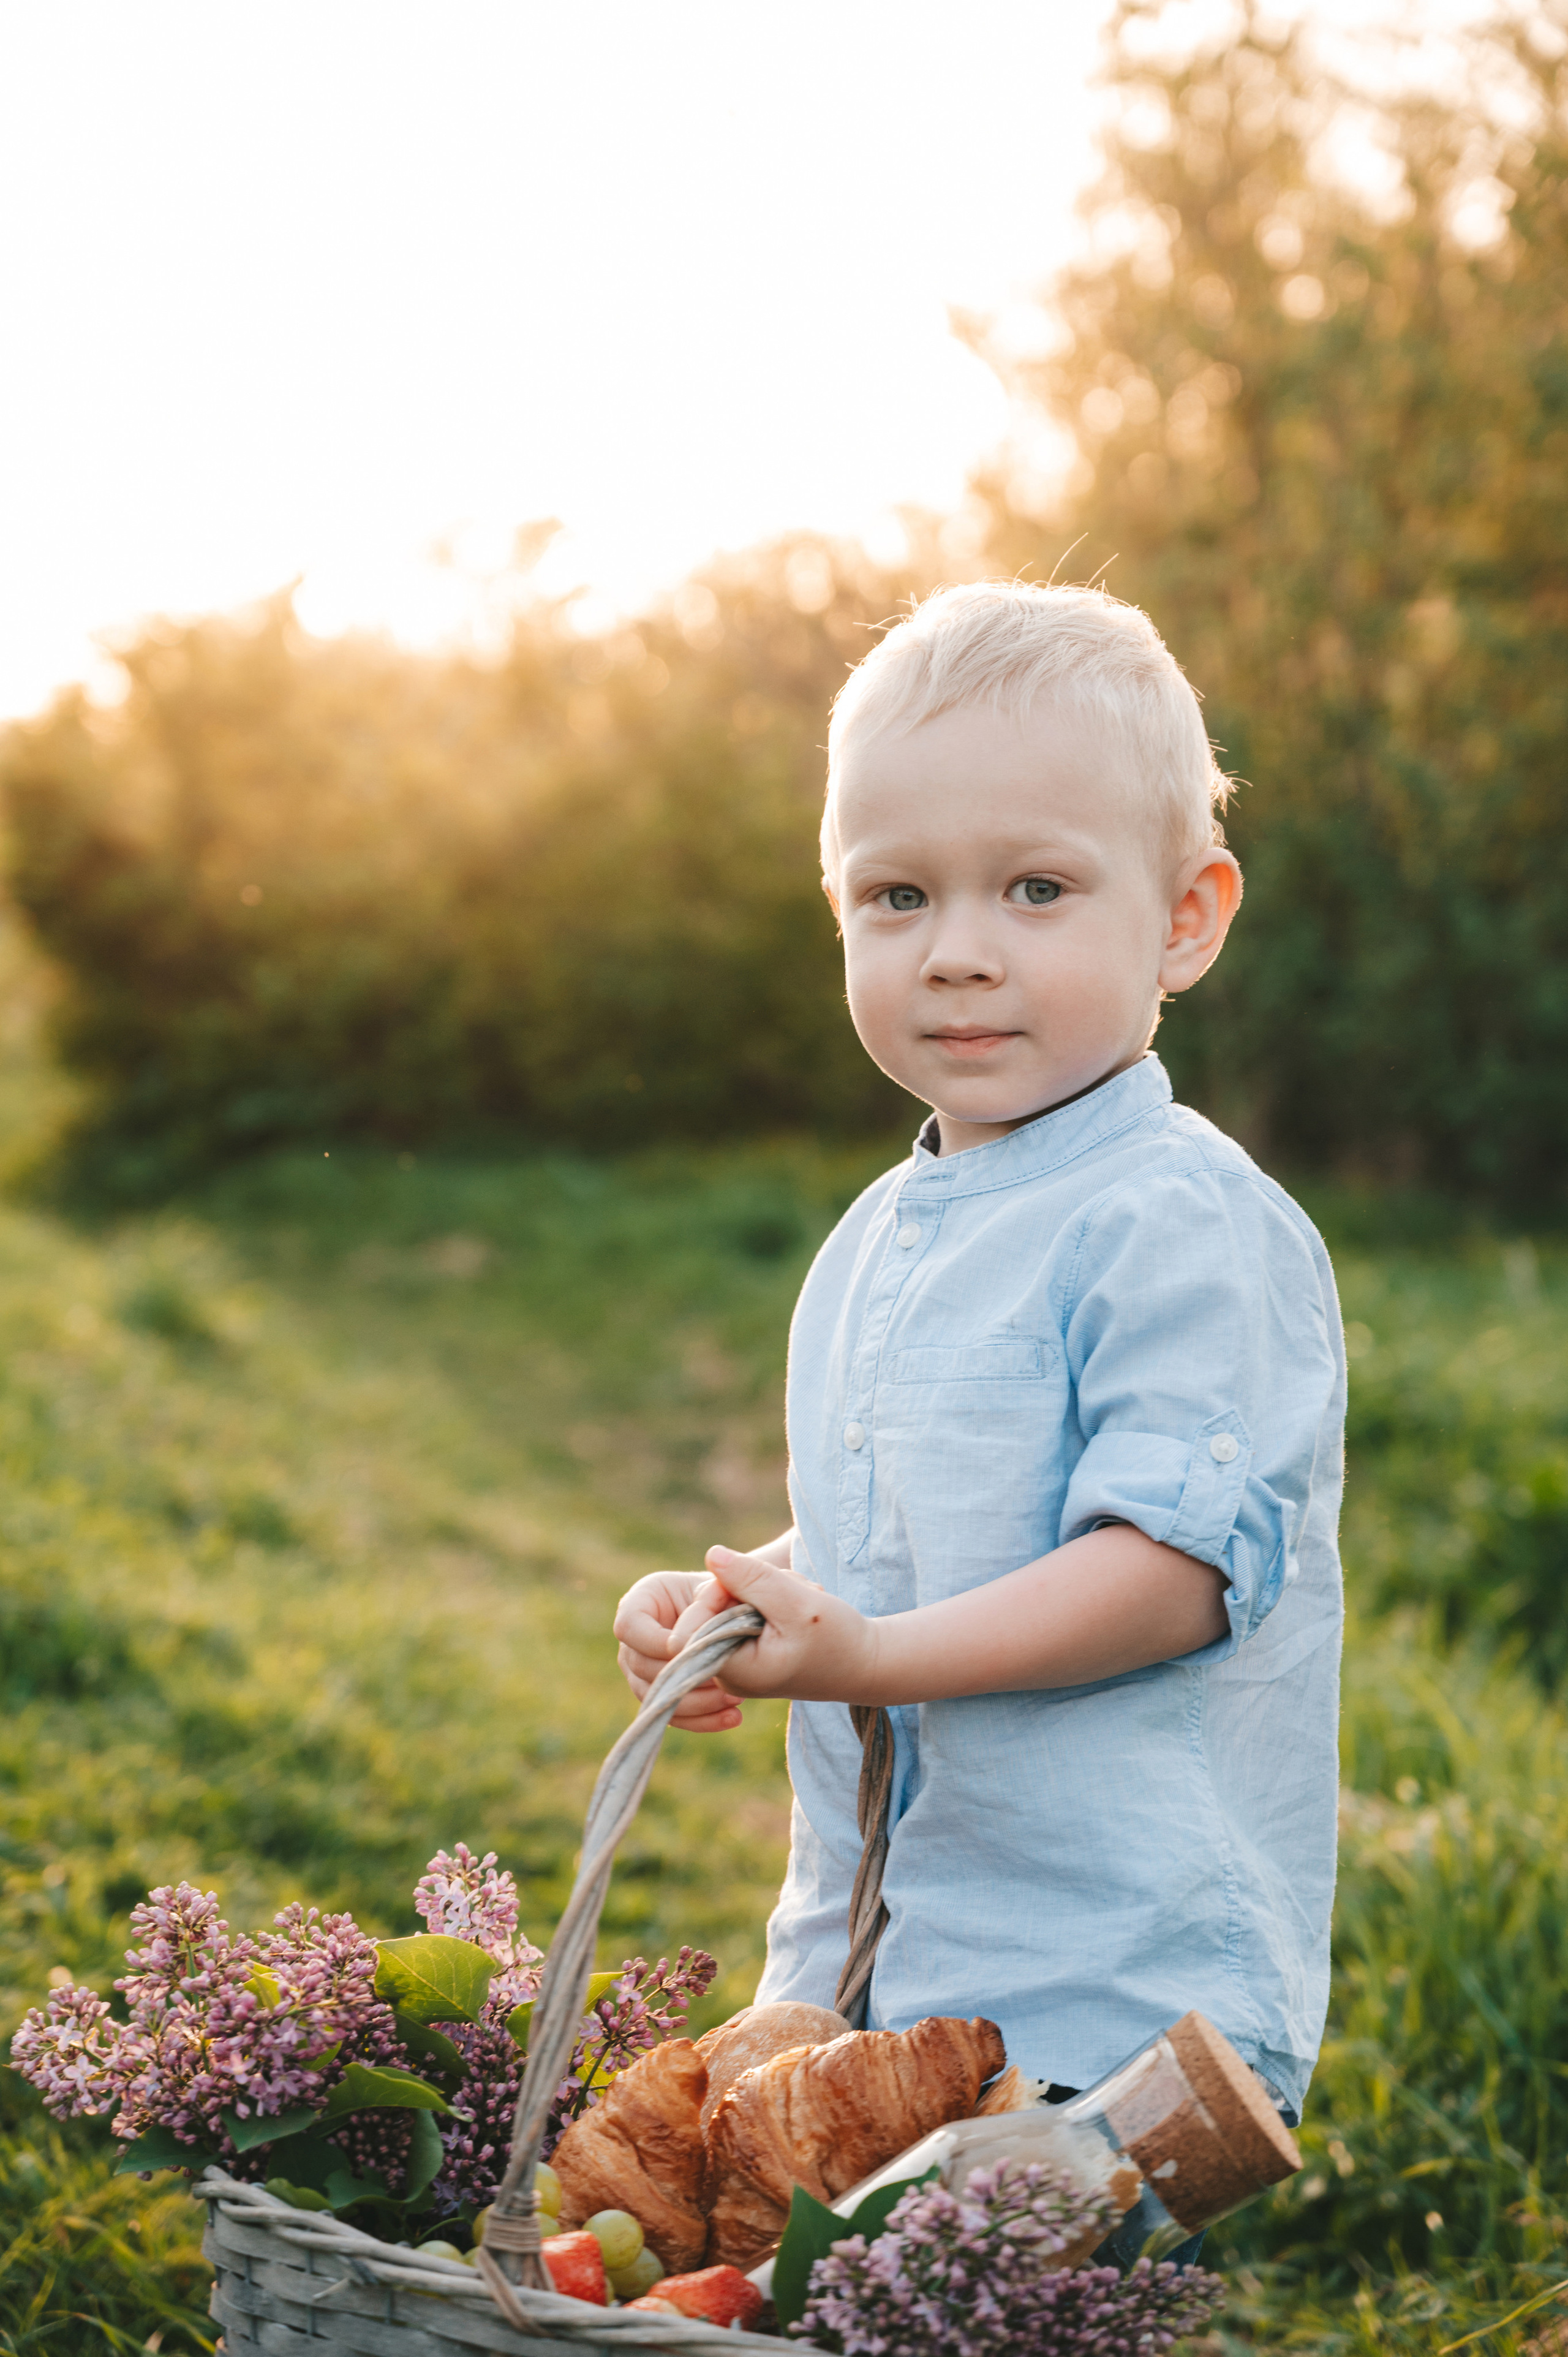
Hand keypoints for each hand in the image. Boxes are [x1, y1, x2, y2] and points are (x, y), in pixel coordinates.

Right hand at [614, 1570, 743, 1732]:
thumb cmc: (732, 1594)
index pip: (629, 1624)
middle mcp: (636, 1634)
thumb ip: (705, 1604)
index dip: (654, 1642)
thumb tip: (678, 1644)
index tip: (687, 1650)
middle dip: (680, 1675)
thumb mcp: (723, 1589)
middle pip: (639, 1664)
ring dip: (694, 1701)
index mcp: (645, 1598)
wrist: (743, 1616)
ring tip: (733, 1698)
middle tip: (721, 1678)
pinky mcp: (661, 1692)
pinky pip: (672, 1714)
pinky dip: (703, 1719)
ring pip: (653, 1695)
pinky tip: (733, 1716)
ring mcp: (643, 1666)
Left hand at [677, 1546, 878, 1702]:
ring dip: (763, 1593)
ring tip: (799, 1603)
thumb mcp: (796, 1603)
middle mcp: (727, 1673)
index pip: (692, 1624)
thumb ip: (752, 1579)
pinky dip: (767, 1603)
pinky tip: (794, 1609)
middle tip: (789, 1595)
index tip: (752, 1589)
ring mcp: (737, 1665)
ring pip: (728, 1606)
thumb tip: (712, 1555)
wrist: (865, 1663)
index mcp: (734, 1672)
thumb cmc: (837, 1640)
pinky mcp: (748, 1652)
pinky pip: (741, 1613)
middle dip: (747, 1591)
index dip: (716, 1594)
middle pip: (709, 1611)